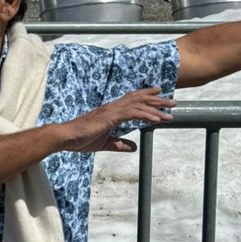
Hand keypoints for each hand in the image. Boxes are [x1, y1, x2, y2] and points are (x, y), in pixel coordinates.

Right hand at [58, 88, 174, 153]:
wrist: (67, 137)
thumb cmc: (82, 139)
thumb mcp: (105, 143)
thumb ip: (119, 144)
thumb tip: (133, 148)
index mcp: (112, 111)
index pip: (132, 100)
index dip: (146, 96)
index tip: (159, 94)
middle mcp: (113, 107)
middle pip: (139, 99)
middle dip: (157, 99)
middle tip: (172, 101)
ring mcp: (112, 111)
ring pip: (138, 105)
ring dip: (156, 108)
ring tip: (170, 111)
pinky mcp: (110, 117)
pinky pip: (132, 114)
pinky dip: (146, 115)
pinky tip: (156, 119)